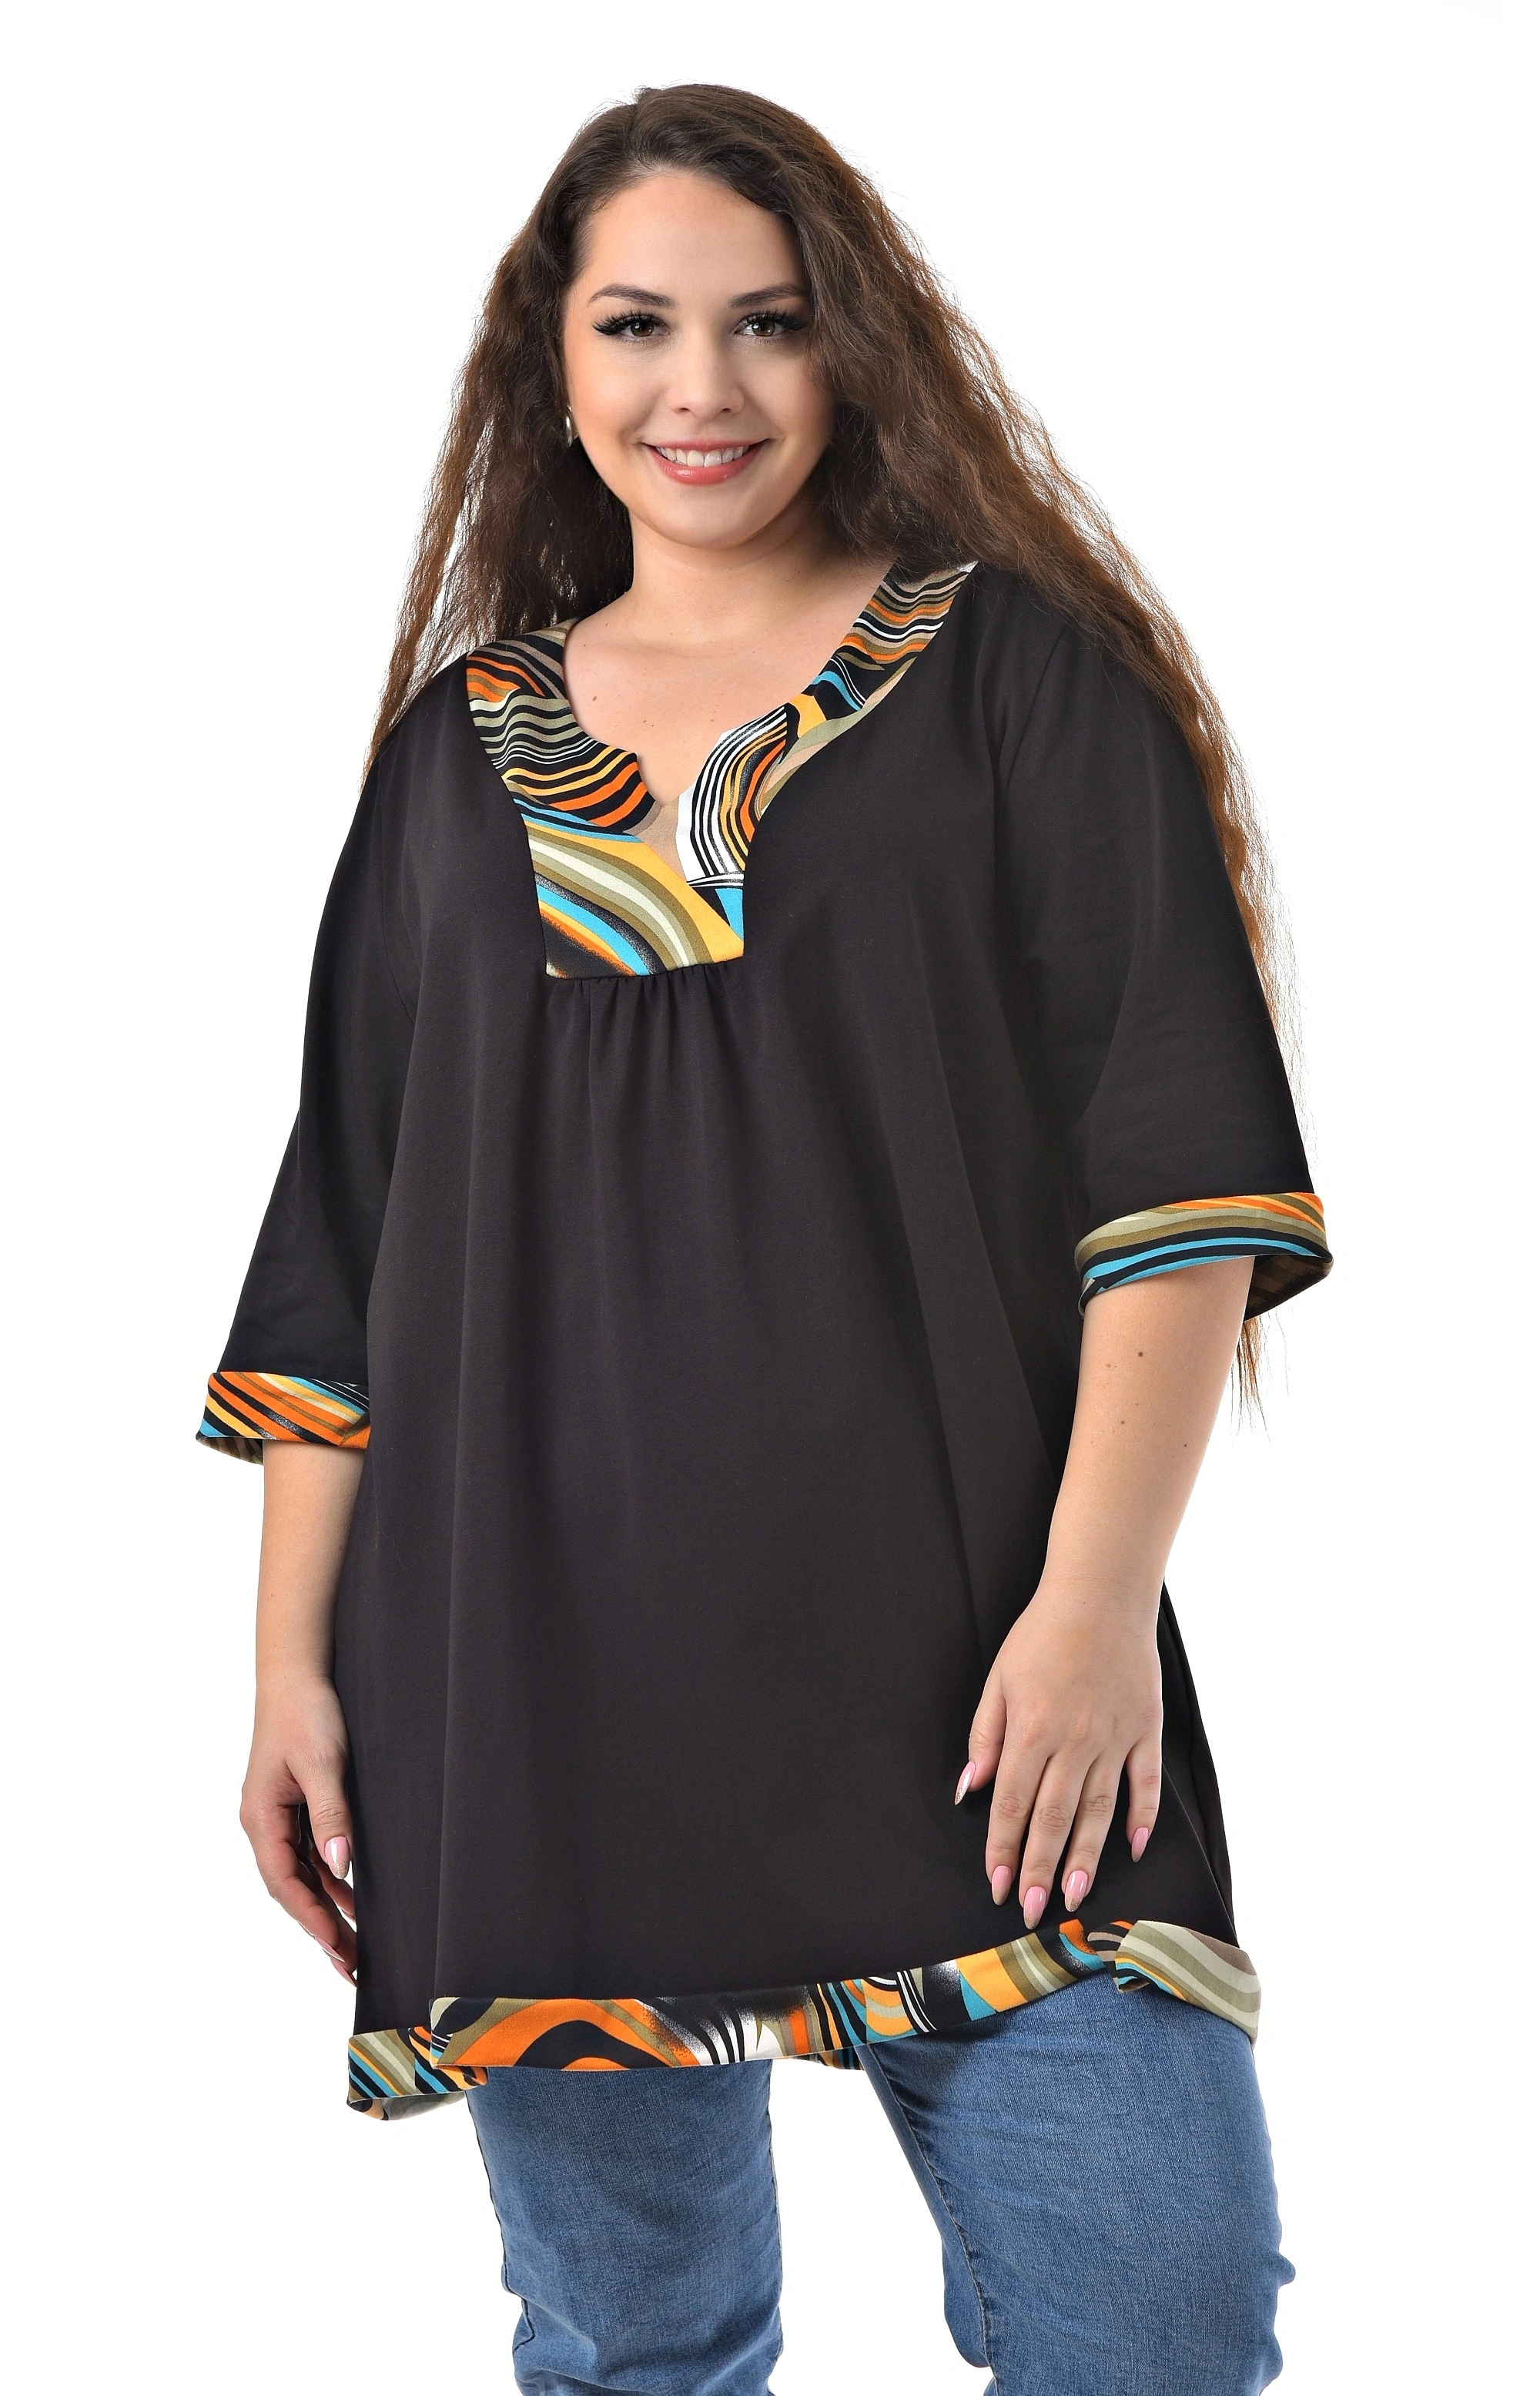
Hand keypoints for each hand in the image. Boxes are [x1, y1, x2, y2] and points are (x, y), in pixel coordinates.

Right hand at [240, 1676, 357, 1979]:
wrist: (297, 1675)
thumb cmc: (306, 1714)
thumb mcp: (323, 1763)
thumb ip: (330, 1814)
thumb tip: (340, 1865)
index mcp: (260, 1818)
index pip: (284, 1883)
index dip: (311, 1918)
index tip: (337, 1947)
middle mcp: (263, 1824)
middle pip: (291, 1889)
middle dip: (320, 1927)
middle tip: (351, 1965)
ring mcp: (278, 1818)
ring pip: (302, 1876)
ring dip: (327, 1908)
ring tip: (356, 1945)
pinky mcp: (294, 1808)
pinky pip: (310, 1856)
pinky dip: (330, 1880)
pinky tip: (353, 1897)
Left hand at [957, 1580, 1161, 1930]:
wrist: (1101, 1594)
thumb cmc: (1043, 1635)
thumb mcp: (999, 1679)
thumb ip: (985, 1737)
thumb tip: (970, 1788)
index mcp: (1031, 1729)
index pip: (1012, 1804)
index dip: (1003, 1849)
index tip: (997, 1886)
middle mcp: (1073, 1741)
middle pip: (1053, 1818)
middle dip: (1039, 1869)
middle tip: (1032, 1912)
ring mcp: (1114, 1737)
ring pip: (1097, 1811)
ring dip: (1084, 1857)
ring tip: (1073, 1897)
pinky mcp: (1145, 1729)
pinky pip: (1145, 1783)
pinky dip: (1141, 1817)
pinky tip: (1132, 1848)